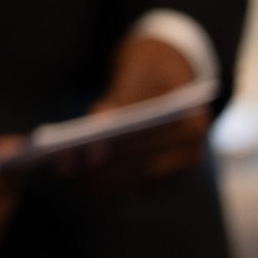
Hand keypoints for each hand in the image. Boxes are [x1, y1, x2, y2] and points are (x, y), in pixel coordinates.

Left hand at [56, 35, 209, 192]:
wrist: (167, 76)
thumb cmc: (149, 72)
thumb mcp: (138, 74)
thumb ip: (121, 100)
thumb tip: (99, 123)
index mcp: (192, 125)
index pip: (155, 143)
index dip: (122, 150)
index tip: (88, 152)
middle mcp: (191, 154)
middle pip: (144, 168)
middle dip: (103, 169)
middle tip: (65, 167)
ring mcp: (179, 170)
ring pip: (137, 181)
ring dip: (101, 181)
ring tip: (65, 174)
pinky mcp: (165, 179)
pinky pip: (134, 185)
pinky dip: (107, 183)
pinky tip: (79, 178)